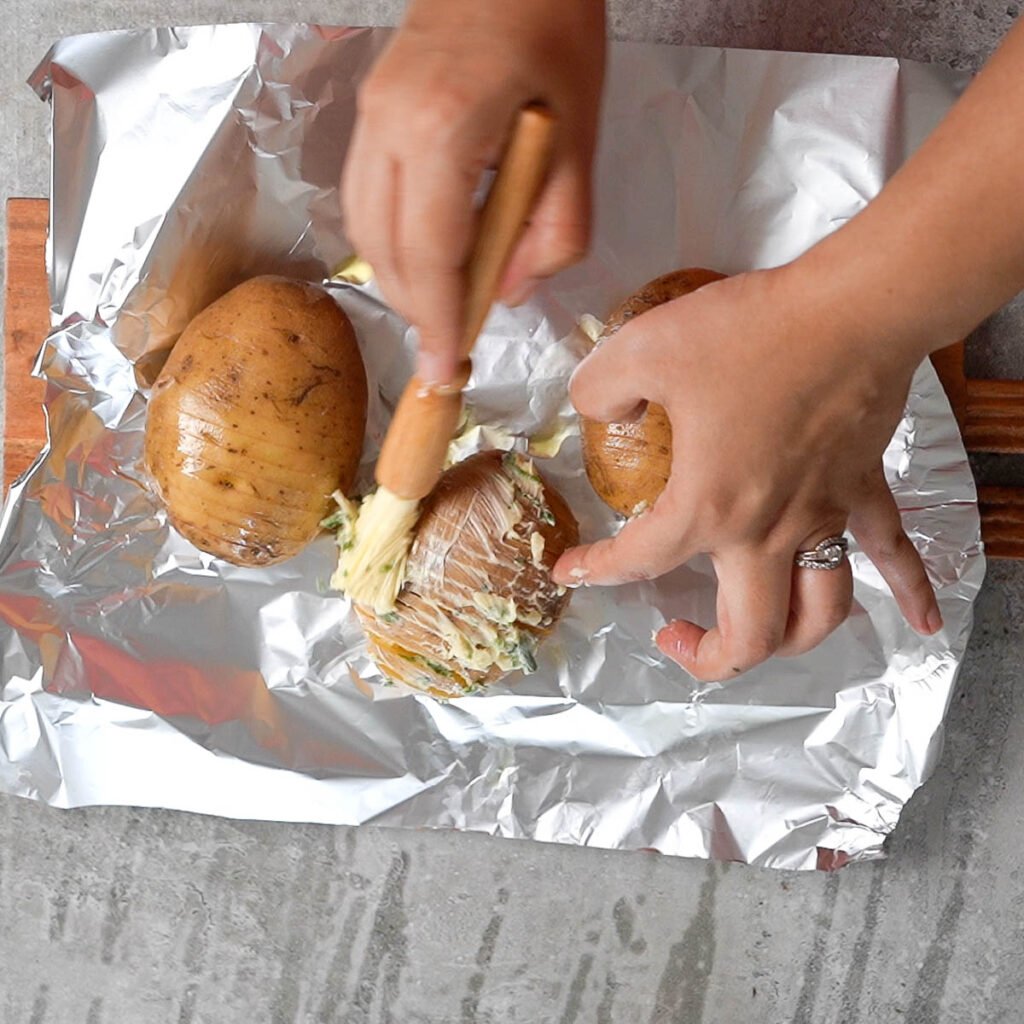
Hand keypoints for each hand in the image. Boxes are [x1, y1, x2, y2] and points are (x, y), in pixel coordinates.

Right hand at [342, 0, 605, 383]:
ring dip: (401, 279)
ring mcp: (370, 114)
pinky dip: (391, 242)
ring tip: (445, 307)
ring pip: (364, 227)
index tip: (445, 370)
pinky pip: (364, 196)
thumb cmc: (555, 27)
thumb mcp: (580, 137)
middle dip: (418, 309)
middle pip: (384, 250)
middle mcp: (389, 124)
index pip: (428, 256)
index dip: (438, 322)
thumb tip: (514, 291)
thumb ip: (555, 229)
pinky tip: (427, 256)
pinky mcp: (370, 110)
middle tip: (454, 344)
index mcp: (442, 130)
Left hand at [553, 262, 943, 680]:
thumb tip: (594, 407)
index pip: (641, 561)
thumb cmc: (752, 332)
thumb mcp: (644, 348)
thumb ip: (600, 386)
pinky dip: (910, 592)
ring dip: (787, 639)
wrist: (852, 308)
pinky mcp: (862, 491)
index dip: (597, 571)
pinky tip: (921, 623)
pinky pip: (894, 553)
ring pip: (818, 613)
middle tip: (673, 633)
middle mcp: (768, 531)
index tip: (570, 570)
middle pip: (749, 635)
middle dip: (708, 656)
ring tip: (755, 634)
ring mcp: (823, 518)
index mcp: (708, 506)